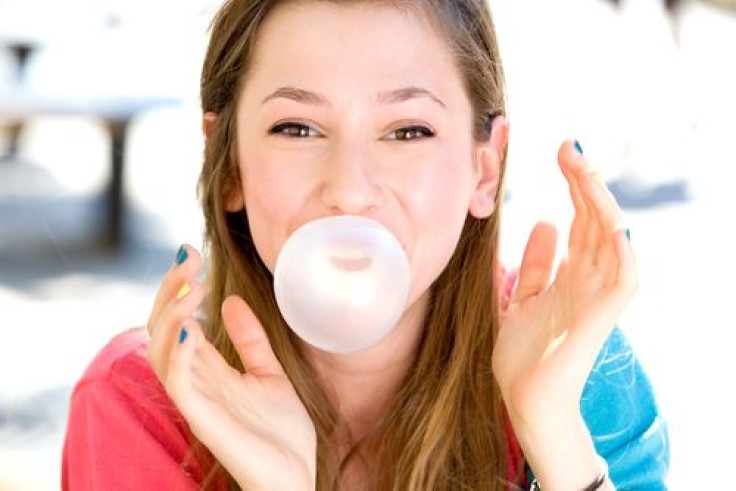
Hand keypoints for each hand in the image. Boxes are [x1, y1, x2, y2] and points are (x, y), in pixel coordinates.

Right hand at [146, 247, 315, 489]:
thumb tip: (229, 300)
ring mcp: (197, 400)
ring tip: (192, 286)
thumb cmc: (280, 434)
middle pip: (162, 329)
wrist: (297, 477)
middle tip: (187, 257)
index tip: (190, 252)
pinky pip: (179, 384)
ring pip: (161, 353)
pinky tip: (190, 328)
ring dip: (172, 315)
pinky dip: (178, 354)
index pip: (179, 321)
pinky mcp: (204, 420)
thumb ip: (250, 341)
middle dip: (171, 291)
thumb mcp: (270, 373)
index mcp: (209, 370)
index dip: (179, 287)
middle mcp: (196, 381)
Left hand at [492, 141, 637, 430]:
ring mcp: (596, 298)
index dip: (573, 186)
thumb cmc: (524, 355)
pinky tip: (612, 223)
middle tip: (568, 146)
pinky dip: (621, 253)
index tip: (561, 153)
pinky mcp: (598, 318)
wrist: (525, 399)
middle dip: (582, 182)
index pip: (579, 219)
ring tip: (584, 168)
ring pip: (608, 241)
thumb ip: (535, 265)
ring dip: (598, 203)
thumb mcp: (521, 298)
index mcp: (571, 275)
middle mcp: (588, 281)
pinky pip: (621, 281)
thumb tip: (545, 222)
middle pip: (593, 221)